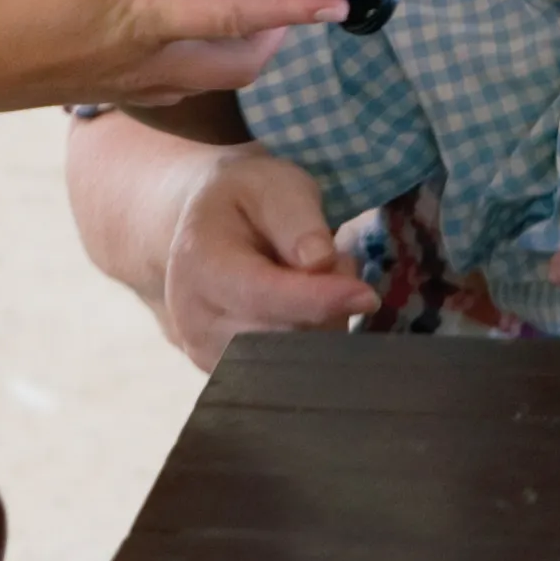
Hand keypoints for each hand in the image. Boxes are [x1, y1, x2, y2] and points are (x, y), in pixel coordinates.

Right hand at [0, 0, 345, 128]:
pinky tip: (185, 14)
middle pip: (241, 56)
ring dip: (244, 39)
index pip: (237, 13)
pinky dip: (205, 49)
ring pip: (215, 70)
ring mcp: (132, 84)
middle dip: (280, 27)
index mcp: (142, 23)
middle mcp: (149, 64)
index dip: (294, 5)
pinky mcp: (113, 90)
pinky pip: (182, 77)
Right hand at [154, 141, 377, 368]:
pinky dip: (312, 340)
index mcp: (198, 263)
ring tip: (311, 278)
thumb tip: (320, 261)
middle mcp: (193, 318)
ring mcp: (206, 353)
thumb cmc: (245, 203)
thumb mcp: (273, 186)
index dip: (317, 299)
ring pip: (292, 361)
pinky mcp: (228, 374)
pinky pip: (289, 371)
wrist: (205, 230)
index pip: (262, 295)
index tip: (366, 296)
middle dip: (327, 305)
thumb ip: (296, 218)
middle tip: (333, 260)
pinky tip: (303, 308)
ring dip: (323, 323)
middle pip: (282, 335)